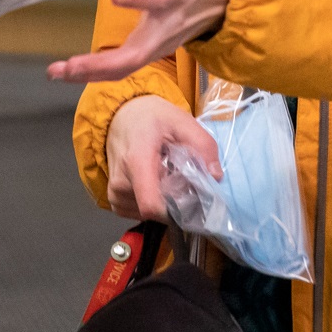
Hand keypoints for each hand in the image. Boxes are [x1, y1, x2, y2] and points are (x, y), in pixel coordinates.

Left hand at [47, 0, 229, 82]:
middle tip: (66, 65)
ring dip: (92, 73)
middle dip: (98, 63)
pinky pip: (128, 67)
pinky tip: (71, 72)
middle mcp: (166, 23)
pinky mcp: (157, 51)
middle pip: (134, 54)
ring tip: (57, 71)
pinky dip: (100, 74)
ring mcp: (162, 42)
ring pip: (128, 67)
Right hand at [103, 95, 219, 220]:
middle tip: (182, 178)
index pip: (152, 206)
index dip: (177, 210)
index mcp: (136, 162)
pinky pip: (140, 213)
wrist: (122, 117)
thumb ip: (203, 146)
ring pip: (151, 215)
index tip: (192, 198)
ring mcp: (115, 195)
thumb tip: (215, 177)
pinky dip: (154, 202)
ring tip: (166, 176)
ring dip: (165, 201)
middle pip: (157, 211)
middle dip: (177, 202)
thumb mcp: (182, 122)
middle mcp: (121, 183)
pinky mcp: (115, 201)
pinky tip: (155, 183)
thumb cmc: (152, 118)